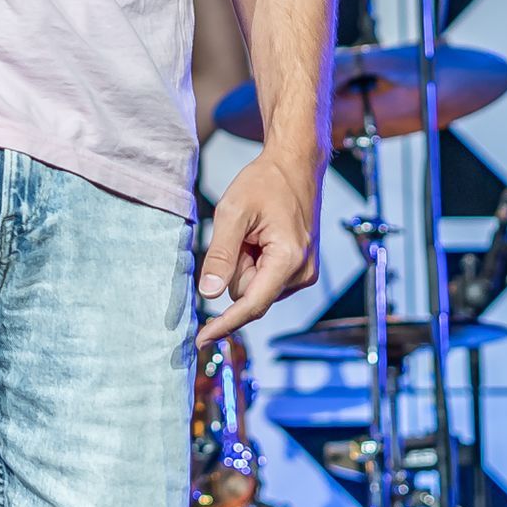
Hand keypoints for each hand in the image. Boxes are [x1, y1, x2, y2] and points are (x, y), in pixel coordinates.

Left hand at [196, 149, 318, 343]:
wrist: (296, 166)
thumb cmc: (265, 183)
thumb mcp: (233, 212)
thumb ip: (220, 254)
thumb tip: (207, 294)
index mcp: (289, 260)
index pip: (251, 304)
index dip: (224, 323)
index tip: (201, 340)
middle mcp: (302, 274)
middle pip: (248, 295)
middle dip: (235, 269)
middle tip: (243, 233)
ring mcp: (304, 274)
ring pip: (254, 289)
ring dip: (246, 264)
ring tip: (256, 232)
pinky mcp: (301, 271)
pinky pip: (264, 280)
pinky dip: (255, 263)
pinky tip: (262, 238)